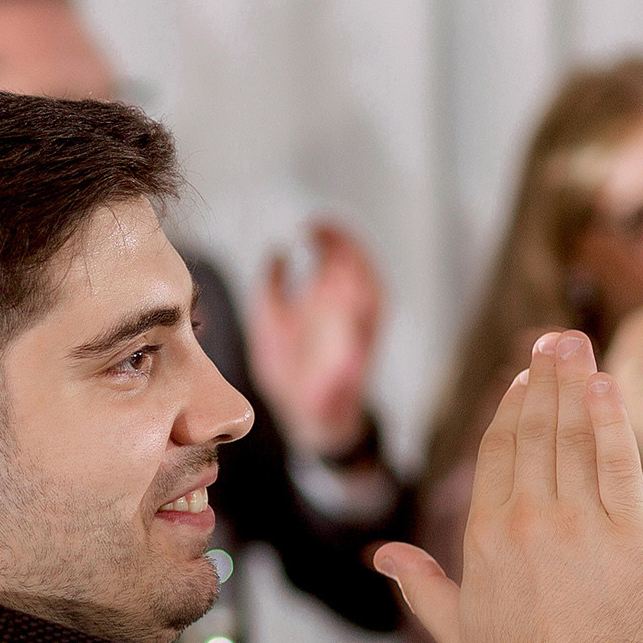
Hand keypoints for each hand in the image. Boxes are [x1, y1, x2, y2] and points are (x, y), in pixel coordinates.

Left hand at [247, 219, 381, 458]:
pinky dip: (359, 317)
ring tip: (335, 253)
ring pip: (372, 296)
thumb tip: (275, 250)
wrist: (302, 417)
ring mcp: (355, 340)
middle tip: (322, 229)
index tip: (309, 224)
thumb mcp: (271, 322)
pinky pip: (364, 338)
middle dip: (346, 246)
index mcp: (330, 305)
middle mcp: (348, 317)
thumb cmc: (290, 370)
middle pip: (362, 270)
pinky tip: (344, 293)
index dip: (331, 237)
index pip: (340, 259)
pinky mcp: (355, 367)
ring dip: (358, 272)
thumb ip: (270, 288)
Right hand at [375, 330, 642, 642]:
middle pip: (536, 431)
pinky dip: (611, 418)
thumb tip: (383, 555)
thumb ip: (418, 585)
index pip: (499, 454)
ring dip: (577, 384)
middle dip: (546, 377)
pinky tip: (608, 386)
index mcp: (484, 537)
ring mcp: (578, 523)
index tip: (524, 377)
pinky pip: (616, 461)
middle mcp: (527, 519)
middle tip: (556, 337)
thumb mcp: (454, 631)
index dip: (512, 409)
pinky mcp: (628, 534)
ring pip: (575, 436)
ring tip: (579, 345)